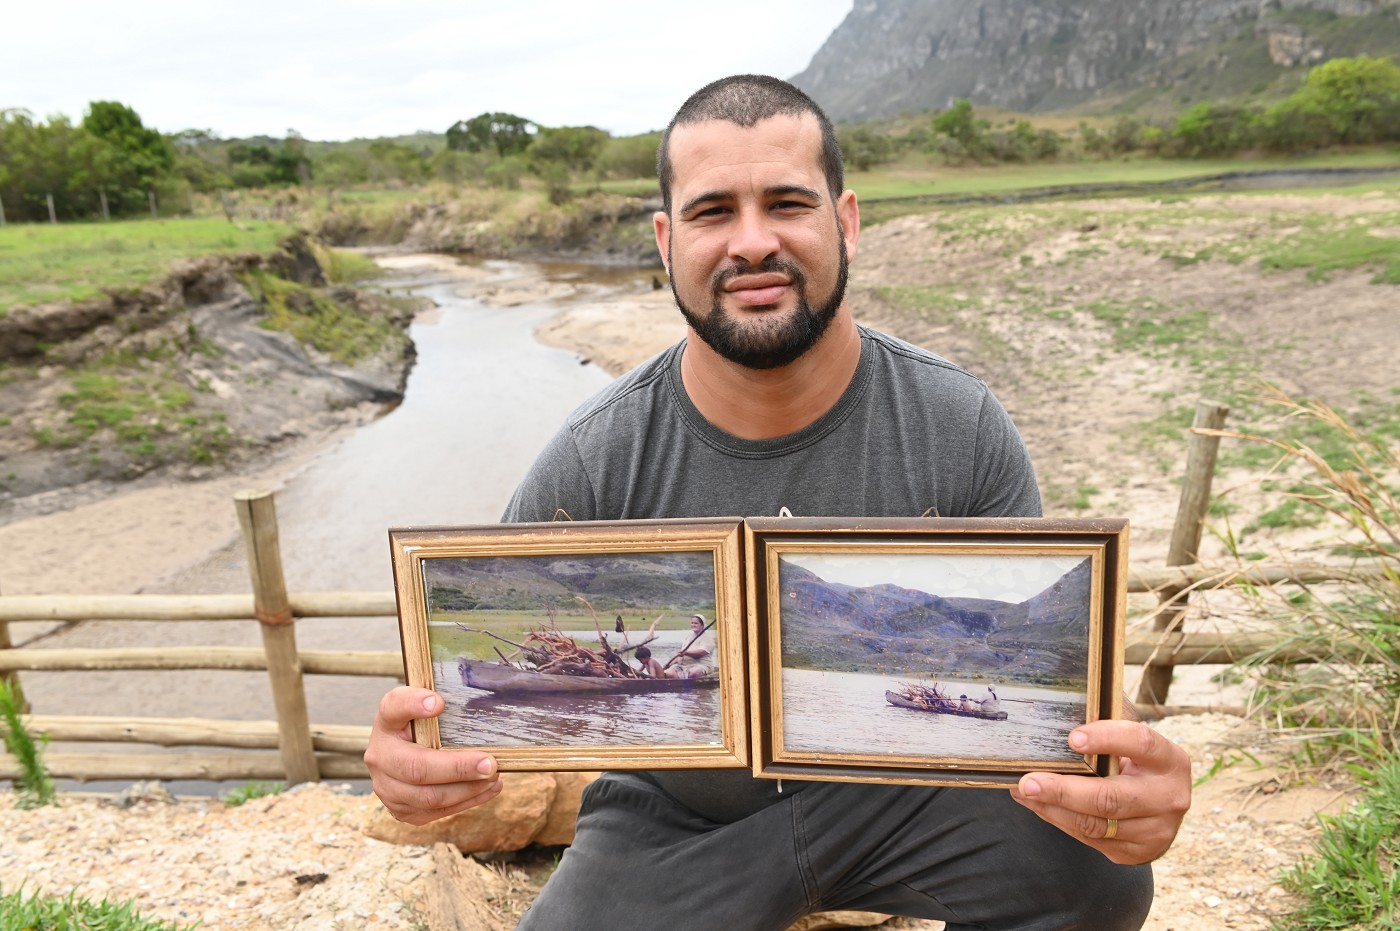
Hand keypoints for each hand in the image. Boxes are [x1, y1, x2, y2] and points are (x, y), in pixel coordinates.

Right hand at [364, 687, 502, 824]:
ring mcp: (387, 788)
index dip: (413, 704)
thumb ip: (436, 701)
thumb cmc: (420, 728)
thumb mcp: (424, 707)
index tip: (439, 702)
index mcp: (386, 723)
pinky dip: (467, 802)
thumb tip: (452, 703)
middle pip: (416, 768)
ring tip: (493, 777)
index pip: (393, 707)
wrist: (399, 757)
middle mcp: (380, 756)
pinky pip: (436, 812)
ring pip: (428, 797)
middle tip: (489, 764)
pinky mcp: (401, 810)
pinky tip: (488, 789)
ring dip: (466, 789)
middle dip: (457, 768)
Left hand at [1010, 719, 1190, 863]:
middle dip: (1063, 790)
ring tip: (1023, 791)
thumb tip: (1057, 703)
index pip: (1141, 743)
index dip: (1107, 738)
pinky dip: (1059, 820)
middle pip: (1111, 798)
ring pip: (1095, 824)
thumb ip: (1105, 717)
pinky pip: (1091, 839)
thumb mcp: (1129, 734)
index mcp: (1171, 759)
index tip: (1072, 737)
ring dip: (1052, 808)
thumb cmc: (1134, 757)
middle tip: (1027, 780)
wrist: (1159, 804)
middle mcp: (1170, 797)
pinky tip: (1038, 805)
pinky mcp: (1139, 852)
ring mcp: (1157, 830)